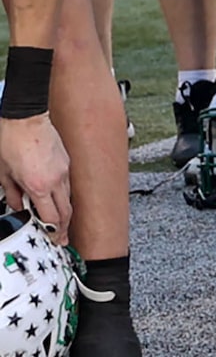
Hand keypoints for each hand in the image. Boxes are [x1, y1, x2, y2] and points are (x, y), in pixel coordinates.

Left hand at [0, 114, 71, 240]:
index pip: (51, 217)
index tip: (53, 239)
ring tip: (60, 220)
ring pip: (68, 197)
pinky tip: (55, 196)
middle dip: (65, 227)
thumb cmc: (11, 140)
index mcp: (39, 185)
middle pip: (66, 211)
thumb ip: (13, 194)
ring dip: (64, 211)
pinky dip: (62, 194)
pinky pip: (67, 183)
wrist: (24, 117)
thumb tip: (19, 205)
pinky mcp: (65, 160)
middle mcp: (56, 179)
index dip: (53, 231)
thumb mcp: (3, 173)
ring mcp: (63, 169)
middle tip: (62, 238)